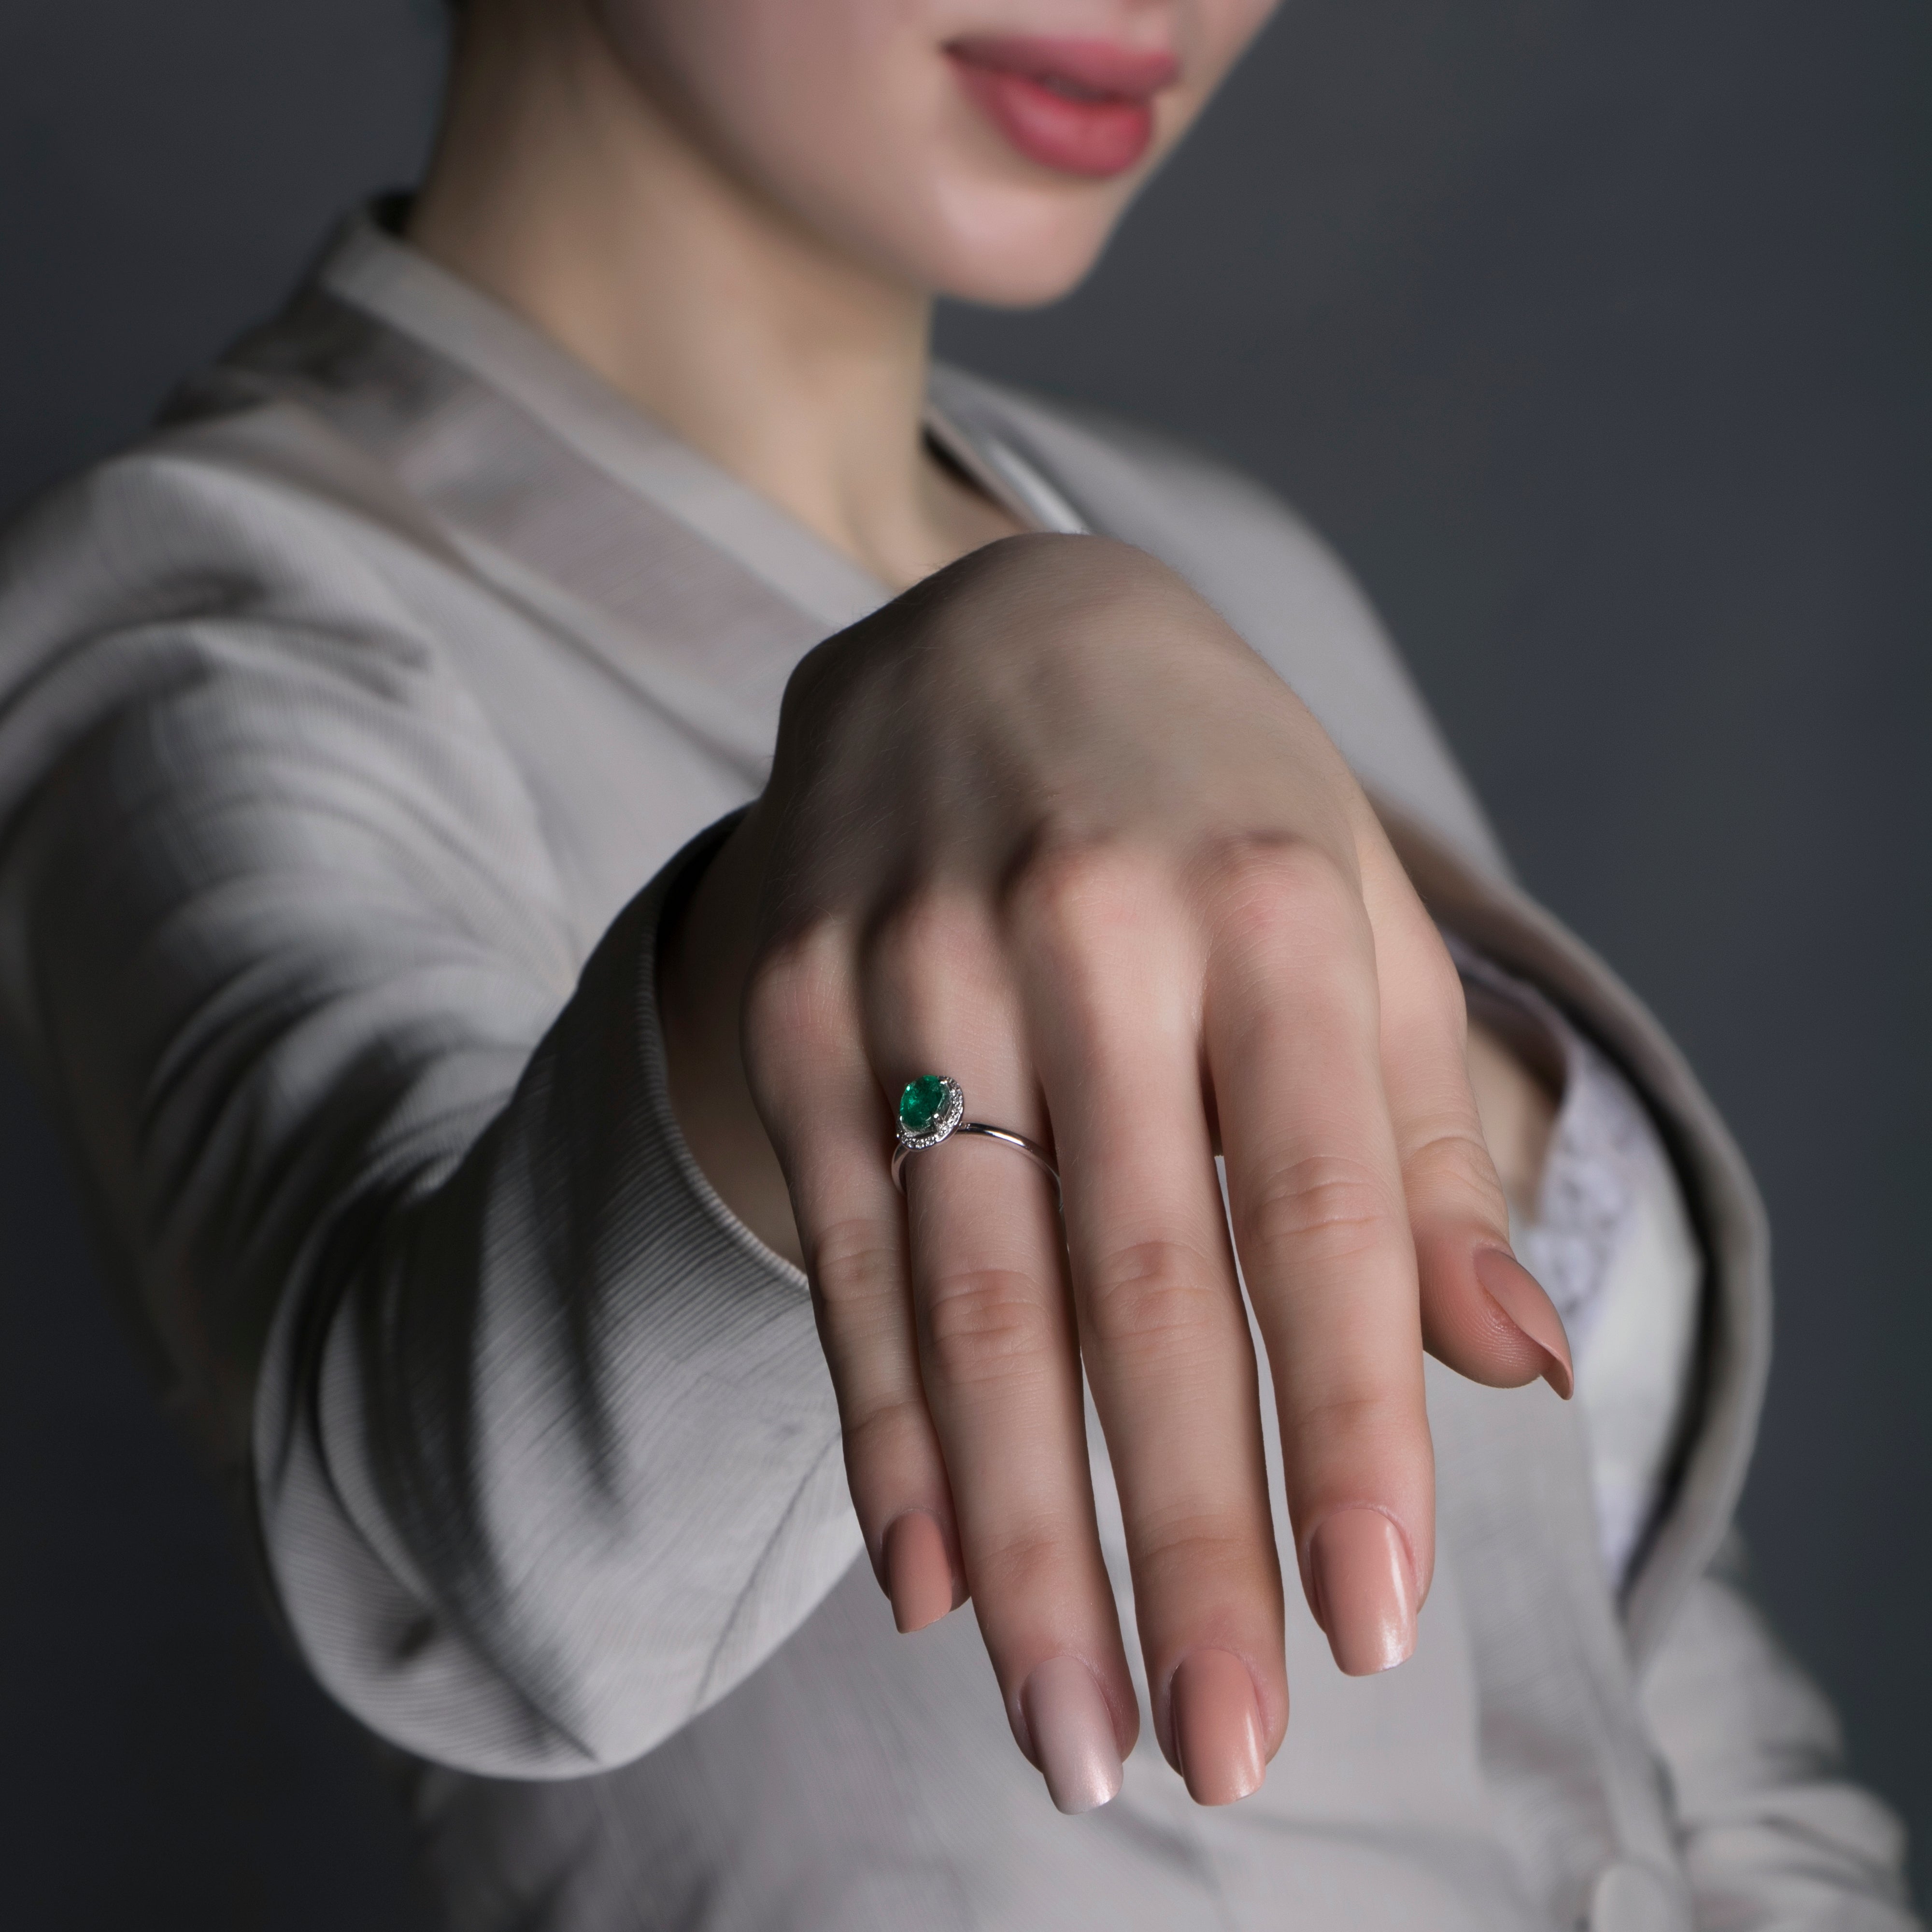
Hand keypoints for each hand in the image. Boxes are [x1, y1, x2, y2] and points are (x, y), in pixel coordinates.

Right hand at [660, 534, 1570, 1812]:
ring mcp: (912, 961)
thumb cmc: (1211, 801)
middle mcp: (1084, 928)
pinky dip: (889, 1429)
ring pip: (974, 1299)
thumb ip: (1420, 1146)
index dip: (1349, 1426)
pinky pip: (846, 1253)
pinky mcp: (797, 1000)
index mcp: (1267, 901)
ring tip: (1071, 1728)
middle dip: (1182, 1538)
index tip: (1374, 1622)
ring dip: (1024, 1536)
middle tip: (1218, 1747)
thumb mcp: (1352, 923)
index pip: (1320, 1209)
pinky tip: (929, 1581)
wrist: (985, 633)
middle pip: (1140, 1287)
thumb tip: (1508, 1364)